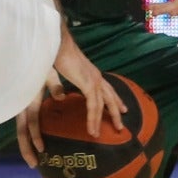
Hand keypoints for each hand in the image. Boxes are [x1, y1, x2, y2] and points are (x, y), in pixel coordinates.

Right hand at [14, 32, 123, 163]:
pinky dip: (93, 119)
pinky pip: (93, 106)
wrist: (56, 44)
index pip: (107, 88)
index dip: (115, 99)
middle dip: (116, 111)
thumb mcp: (63, 73)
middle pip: (110, 97)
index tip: (121, 108)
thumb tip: (61, 96)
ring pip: (103, 104)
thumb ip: (65, 84)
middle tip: (121, 124)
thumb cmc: (56, 55)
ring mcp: (94, 80)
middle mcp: (96, 76)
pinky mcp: (88, 84)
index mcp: (92, 72)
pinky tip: (92, 129)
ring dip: (104, 119)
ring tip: (103, 133)